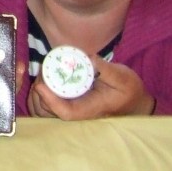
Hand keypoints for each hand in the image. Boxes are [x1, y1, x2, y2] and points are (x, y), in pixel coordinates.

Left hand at [28, 56, 154, 118]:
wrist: (133, 100)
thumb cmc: (129, 90)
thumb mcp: (123, 77)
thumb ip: (106, 69)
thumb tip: (88, 58)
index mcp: (90, 109)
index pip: (67, 112)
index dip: (51, 101)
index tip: (41, 86)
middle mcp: (77, 112)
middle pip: (49, 111)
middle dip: (40, 91)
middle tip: (42, 69)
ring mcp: (71, 109)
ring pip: (44, 110)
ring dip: (38, 92)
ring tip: (44, 71)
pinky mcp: (67, 103)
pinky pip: (46, 103)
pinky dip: (40, 91)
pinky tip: (45, 74)